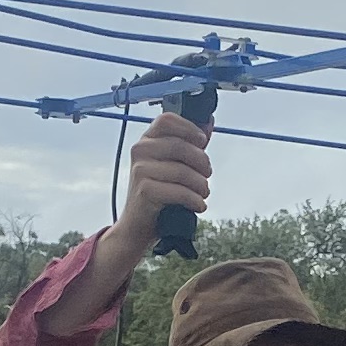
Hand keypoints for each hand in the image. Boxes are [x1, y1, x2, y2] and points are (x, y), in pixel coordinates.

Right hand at [114, 111, 212, 251]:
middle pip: (180, 146)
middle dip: (201, 162)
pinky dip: (194, 200)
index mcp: (147, 140)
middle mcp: (140, 151)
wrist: (137, 225)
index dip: (189, 127)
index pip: (166, 120)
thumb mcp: (173, 164)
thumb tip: (208, 120)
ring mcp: (140, 170)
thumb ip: (190, 144)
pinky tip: (198, 205)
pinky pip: (179, 191)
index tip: (202, 142)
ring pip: (182, 171)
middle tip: (207, 175)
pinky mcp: (144, 190)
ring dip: (200, 185)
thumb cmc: (158, 193)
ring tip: (203, 193)